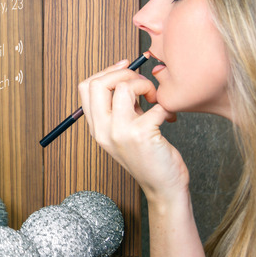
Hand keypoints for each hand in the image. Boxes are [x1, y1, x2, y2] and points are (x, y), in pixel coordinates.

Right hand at [78, 60, 186, 204]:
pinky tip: (169, 117)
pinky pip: (155, 105)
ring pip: (124, 88)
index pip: (86, 87)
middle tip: (142, 85)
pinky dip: (166, 106)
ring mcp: (120, 133)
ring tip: (155, 100)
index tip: (126, 69)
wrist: (163, 187)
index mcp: (96, 127)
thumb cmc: (149, 156)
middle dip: (124, 74)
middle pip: (99, 83)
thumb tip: (126, 74)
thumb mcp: (125, 130)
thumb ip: (121, 106)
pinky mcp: (142, 135)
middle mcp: (103, 130)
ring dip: (145, 86)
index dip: (107, 72)